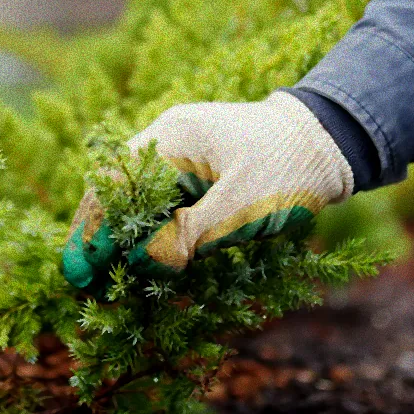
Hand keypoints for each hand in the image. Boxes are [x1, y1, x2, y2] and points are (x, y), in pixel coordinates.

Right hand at [61, 91, 352, 287]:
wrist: (331, 141)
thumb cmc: (290, 168)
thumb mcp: (241, 206)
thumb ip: (190, 234)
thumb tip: (143, 263)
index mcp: (172, 136)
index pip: (114, 181)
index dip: (93, 225)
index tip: (81, 266)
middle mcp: (167, 138)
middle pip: (116, 187)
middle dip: (98, 231)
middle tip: (84, 277)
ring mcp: (180, 150)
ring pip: (135, 194)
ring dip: (121, 232)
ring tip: (105, 273)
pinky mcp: (196, 167)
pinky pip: (159, 197)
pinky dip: (147, 226)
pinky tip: (142, 256)